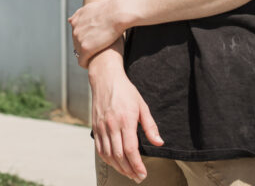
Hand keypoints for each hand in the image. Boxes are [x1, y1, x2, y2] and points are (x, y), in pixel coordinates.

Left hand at [69, 0, 124, 66]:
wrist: (116, 13)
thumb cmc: (109, 10)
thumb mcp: (90, 8)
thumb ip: (80, 15)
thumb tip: (70, 20)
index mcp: (76, 21)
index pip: (76, 34)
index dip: (85, 39)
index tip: (93, 42)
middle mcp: (75, 30)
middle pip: (76, 44)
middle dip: (84, 47)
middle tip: (96, 51)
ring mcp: (79, 39)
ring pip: (79, 53)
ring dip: (85, 56)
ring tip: (95, 58)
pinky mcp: (85, 49)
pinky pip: (82, 61)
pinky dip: (85, 64)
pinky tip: (92, 65)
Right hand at [89, 62, 162, 181]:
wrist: (106, 79)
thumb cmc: (126, 91)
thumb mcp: (142, 106)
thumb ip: (150, 126)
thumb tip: (159, 143)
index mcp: (126, 120)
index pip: (131, 149)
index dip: (137, 165)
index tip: (143, 174)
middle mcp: (112, 125)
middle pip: (119, 155)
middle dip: (129, 170)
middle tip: (137, 177)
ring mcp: (102, 127)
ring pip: (108, 155)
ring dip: (118, 167)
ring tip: (128, 173)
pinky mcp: (95, 127)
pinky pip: (99, 149)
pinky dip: (107, 159)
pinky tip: (115, 164)